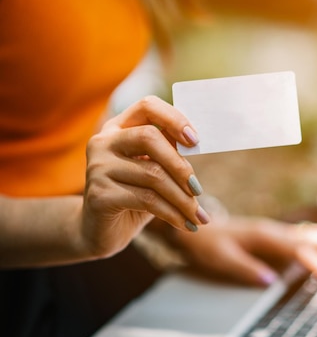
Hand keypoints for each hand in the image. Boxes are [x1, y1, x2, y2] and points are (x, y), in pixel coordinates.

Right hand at [81, 96, 209, 258]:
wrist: (99, 231)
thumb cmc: (134, 195)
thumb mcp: (154, 170)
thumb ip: (169, 152)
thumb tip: (197, 142)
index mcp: (119, 127)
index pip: (147, 106)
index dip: (174, 118)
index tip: (195, 140)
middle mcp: (103, 142)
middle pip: (149, 138)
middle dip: (181, 165)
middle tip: (198, 189)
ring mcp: (97, 167)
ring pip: (153, 175)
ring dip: (183, 199)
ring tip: (199, 217)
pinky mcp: (98, 194)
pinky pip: (146, 200)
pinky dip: (172, 213)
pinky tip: (185, 224)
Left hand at [168, 216, 316, 285]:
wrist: (199, 226)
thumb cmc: (208, 243)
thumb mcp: (221, 258)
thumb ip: (245, 268)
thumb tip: (271, 282)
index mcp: (266, 236)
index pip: (300, 250)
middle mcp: (278, 231)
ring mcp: (281, 233)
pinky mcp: (280, 239)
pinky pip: (310, 240)